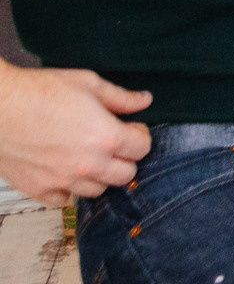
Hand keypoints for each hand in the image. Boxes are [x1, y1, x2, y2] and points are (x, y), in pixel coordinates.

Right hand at [0, 61, 151, 204]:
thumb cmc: (38, 91)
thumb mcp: (88, 83)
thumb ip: (120, 97)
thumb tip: (145, 101)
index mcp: (106, 137)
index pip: (142, 148)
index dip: (139, 135)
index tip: (129, 128)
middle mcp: (88, 165)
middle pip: (125, 175)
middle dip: (124, 158)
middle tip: (112, 144)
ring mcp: (62, 181)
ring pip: (97, 190)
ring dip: (98, 175)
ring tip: (86, 156)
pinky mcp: (38, 189)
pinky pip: (63, 200)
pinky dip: (67, 189)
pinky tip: (63, 170)